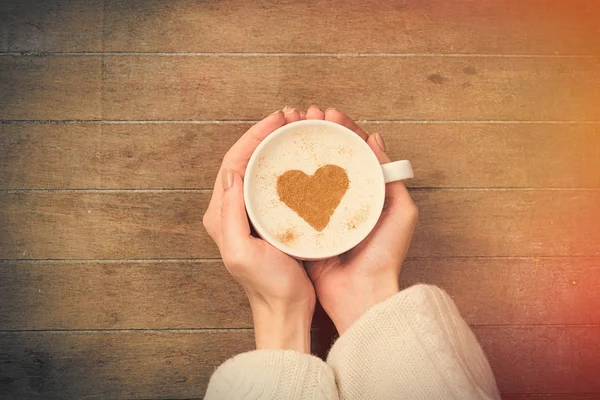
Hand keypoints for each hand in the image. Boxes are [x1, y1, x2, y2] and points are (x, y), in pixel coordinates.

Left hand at [203, 107, 314, 352]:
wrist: (284, 309)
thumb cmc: (266, 285)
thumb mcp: (241, 252)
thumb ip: (230, 213)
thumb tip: (231, 173)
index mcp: (221, 214)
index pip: (233, 163)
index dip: (253, 136)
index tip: (276, 120)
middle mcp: (231, 210)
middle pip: (244, 160)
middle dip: (264, 135)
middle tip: (288, 118)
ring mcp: (250, 213)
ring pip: (258, 168)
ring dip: (274, 146)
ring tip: (294, 129)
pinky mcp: (267, 218)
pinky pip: (272, 183)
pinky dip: (284, 165)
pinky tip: (300, 158)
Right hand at [303, 106, 418, 333]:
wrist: (361, 294)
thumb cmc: (384, 256)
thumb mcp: (401, 214)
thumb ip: (392, 179)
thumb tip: (377, 139)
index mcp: (365, 192)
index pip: (353, 152)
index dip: (342, 129)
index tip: (329, 114)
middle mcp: (341, 198)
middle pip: (328, 157)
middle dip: (316, 132)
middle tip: (304, 115)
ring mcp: (321, 211)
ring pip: (309, 173)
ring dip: (299, 149)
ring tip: (288, 129)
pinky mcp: (303, 226)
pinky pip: (294, 199)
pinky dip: (287, 179)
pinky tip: (277, 163)